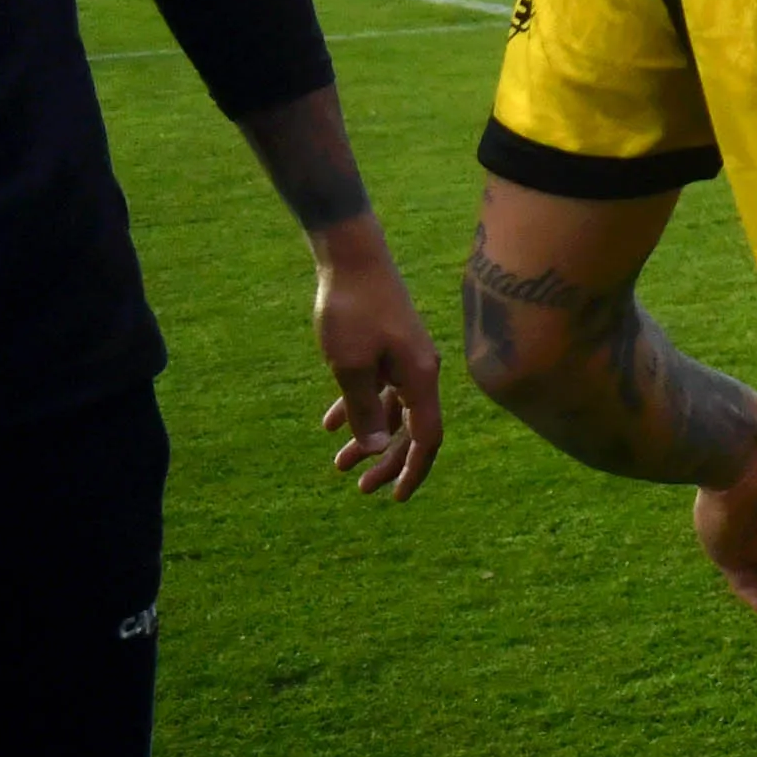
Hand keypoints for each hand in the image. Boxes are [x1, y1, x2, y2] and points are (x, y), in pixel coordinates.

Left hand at [312, 221, 444, 497]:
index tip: (396, 498)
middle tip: (359, 488)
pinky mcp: (389, 347)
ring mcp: (405, 359)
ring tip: (338, 464)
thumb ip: (364, 409)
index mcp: (419, 378)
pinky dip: (359, 408)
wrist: (353, 258)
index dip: (413, 470)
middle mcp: (420, 372)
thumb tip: (375, 450)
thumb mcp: (350, 365)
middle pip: (411, 429)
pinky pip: (379, 389)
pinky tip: (330, 423)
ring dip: (368, 438)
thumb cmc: (351, 310)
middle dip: (387, 461)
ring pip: (392, 411)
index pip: (426, 436)